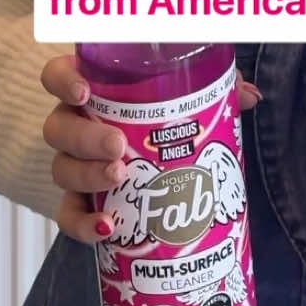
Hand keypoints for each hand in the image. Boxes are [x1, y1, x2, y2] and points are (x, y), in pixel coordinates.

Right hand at [40, 53, 261, 242]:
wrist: (144, 162)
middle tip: (119, 147)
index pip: (56, 77)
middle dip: (87, 138)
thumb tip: (248, 96)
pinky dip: (84, 225)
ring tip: (121, 179)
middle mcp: (72, 126)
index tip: (84, 91)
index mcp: (90, 91)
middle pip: (59, 128)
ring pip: (62, 170)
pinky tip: (108, 228)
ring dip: (89, 177)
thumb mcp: (181, 95)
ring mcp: (72, 166)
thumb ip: (211, 88)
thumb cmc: (157, 117)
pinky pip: (68, 216)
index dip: (63, 82)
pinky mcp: (77, 204)